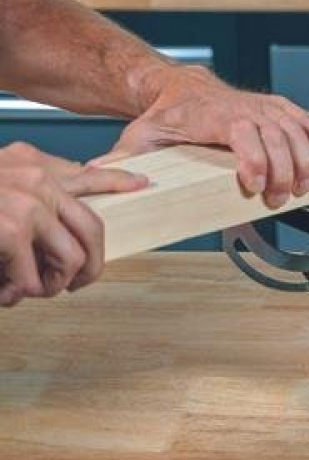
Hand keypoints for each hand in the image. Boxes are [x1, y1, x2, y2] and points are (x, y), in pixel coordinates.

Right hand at [0, 142, 147, 305]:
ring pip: (69, 259)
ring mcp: (25, 203)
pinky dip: (18, 293)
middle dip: (90, 265)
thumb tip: (54, 231)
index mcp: (29, 167)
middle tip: (75, 286)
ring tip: (24, 291)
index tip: (143, 184)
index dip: (118, 181)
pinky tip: (2, 292)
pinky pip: (33, 278)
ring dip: (51, 285)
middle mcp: (35, 180)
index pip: (88, 175)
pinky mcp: (10, 230)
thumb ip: (24, 196)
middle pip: (93, 230)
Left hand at [101, 68, 308, 207]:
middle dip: (283, 172)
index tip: (254, 185)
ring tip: (304, 187)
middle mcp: (245, 109)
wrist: (183, 87)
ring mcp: (265, 108)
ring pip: (296, 131)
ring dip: (305, 162)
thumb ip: (126, 156)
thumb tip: (101, 173)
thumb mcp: (143, 135)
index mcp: (215, 115)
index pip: (243, 134)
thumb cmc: (167, 115)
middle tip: (279, 198)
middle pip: (276, 138)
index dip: (254, 160)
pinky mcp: (280, 109)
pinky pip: (307, 121)